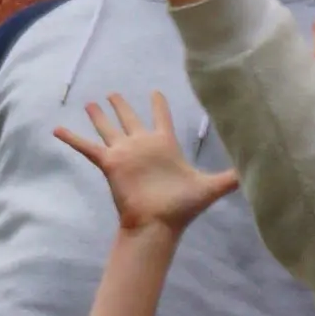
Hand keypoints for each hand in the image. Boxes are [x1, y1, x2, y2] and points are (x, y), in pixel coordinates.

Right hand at [53, 90, 240, 241]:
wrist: (157, 224)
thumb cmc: (181, 208)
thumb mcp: (212, 187)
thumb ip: (232, 176)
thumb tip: (258, 170)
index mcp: (165, 145)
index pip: (162, 118)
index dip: (158, 104)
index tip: (155, 92)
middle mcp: (142, 145)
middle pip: (130, 119)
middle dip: (121, 106)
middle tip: (111, 93)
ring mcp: (124, 153)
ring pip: (109, 128)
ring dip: (99, 116)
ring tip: (89, 102)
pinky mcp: (110, 163)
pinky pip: (87, 148)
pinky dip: (72, 138)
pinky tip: (56, 129)